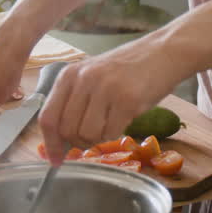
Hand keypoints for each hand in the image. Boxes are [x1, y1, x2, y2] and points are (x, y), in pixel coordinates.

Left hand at [37, 37, 184, 164]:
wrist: (164, 52)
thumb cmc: (128, 69)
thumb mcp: (93, 76)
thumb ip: (74, 101)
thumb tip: (60, 140)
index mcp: (70, 75)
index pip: (48, 117)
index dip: (50, 144)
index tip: (56, 160)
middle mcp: (83, 79)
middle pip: (67, 131)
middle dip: (79, 142)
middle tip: (95, 135)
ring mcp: (105, 89)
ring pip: (88, 135)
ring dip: (99, 138)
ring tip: (112, 122)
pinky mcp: (127, 100)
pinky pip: (111, 133)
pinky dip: (117, 133)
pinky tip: (125, 118)